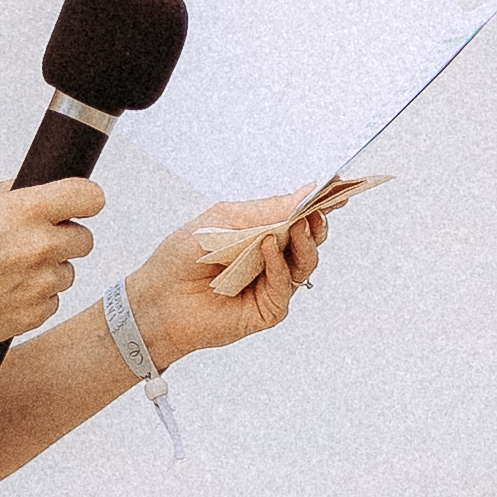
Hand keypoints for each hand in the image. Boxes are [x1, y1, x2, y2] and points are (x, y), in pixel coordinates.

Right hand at [0, 178, 99, 348]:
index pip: (90, 197)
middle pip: (85, 239)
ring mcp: (38, 284)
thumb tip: (43, 189)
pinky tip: (6, 292)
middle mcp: (40, 246)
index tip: (81, 206)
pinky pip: (51, 302)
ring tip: (10, 271)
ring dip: (48, 271)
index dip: (86, 201)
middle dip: (65, 239)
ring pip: (68, 273)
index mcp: (28, 210)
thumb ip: (16, 193)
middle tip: (35, 243)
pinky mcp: (33, 315)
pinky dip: (34, 298)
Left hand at [129, 199, 326, 357]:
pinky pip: (285, 285)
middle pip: (309, 239)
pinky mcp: (269, 308)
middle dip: (318, 221)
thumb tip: (305, 192)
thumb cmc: (183, 257)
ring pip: (305, 263)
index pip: (298, 215)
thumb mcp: (225, 220)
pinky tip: (267, 248)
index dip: (319, 202)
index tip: (338, 187)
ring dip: (305, 242)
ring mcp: (273, 284)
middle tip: (321, 207)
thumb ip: (266, 210)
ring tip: (300, 225)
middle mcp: (272, 258)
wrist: (158, 299)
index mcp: (262, 232)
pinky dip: (278, 265)